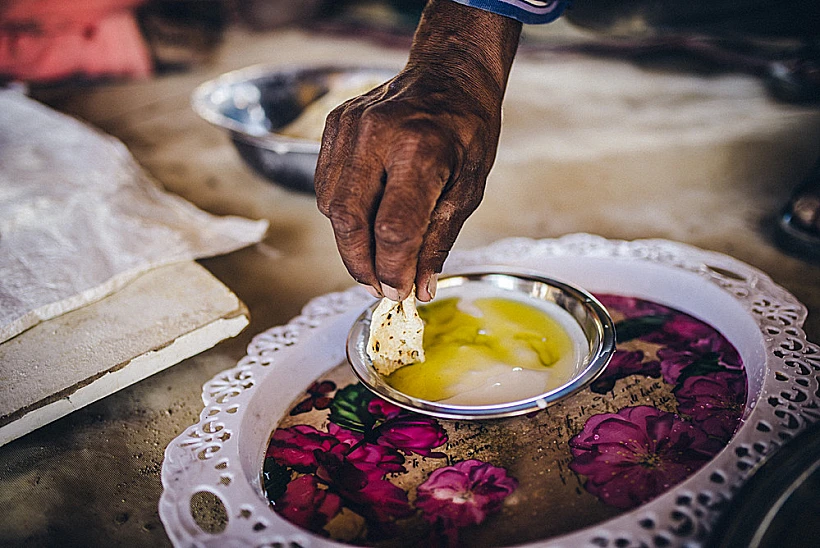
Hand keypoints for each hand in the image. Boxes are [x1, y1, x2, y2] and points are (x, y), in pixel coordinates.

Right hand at [315, 0, 520, 301]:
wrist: (450, 74)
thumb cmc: (467, 130)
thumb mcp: (469, 188)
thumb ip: (438, 240)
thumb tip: (418, 289)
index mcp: (422, 149)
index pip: (394, 229)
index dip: (393, 270)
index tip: (399, 291)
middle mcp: (379, 134)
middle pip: (350, 220)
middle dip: (361, 264)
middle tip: (377, 286)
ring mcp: (351, 125)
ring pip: (331, 206)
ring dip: (349, 242)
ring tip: (373, 257)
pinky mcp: (335, 124)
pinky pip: (325, 183)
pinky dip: (341, 213)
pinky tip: (365, 220)